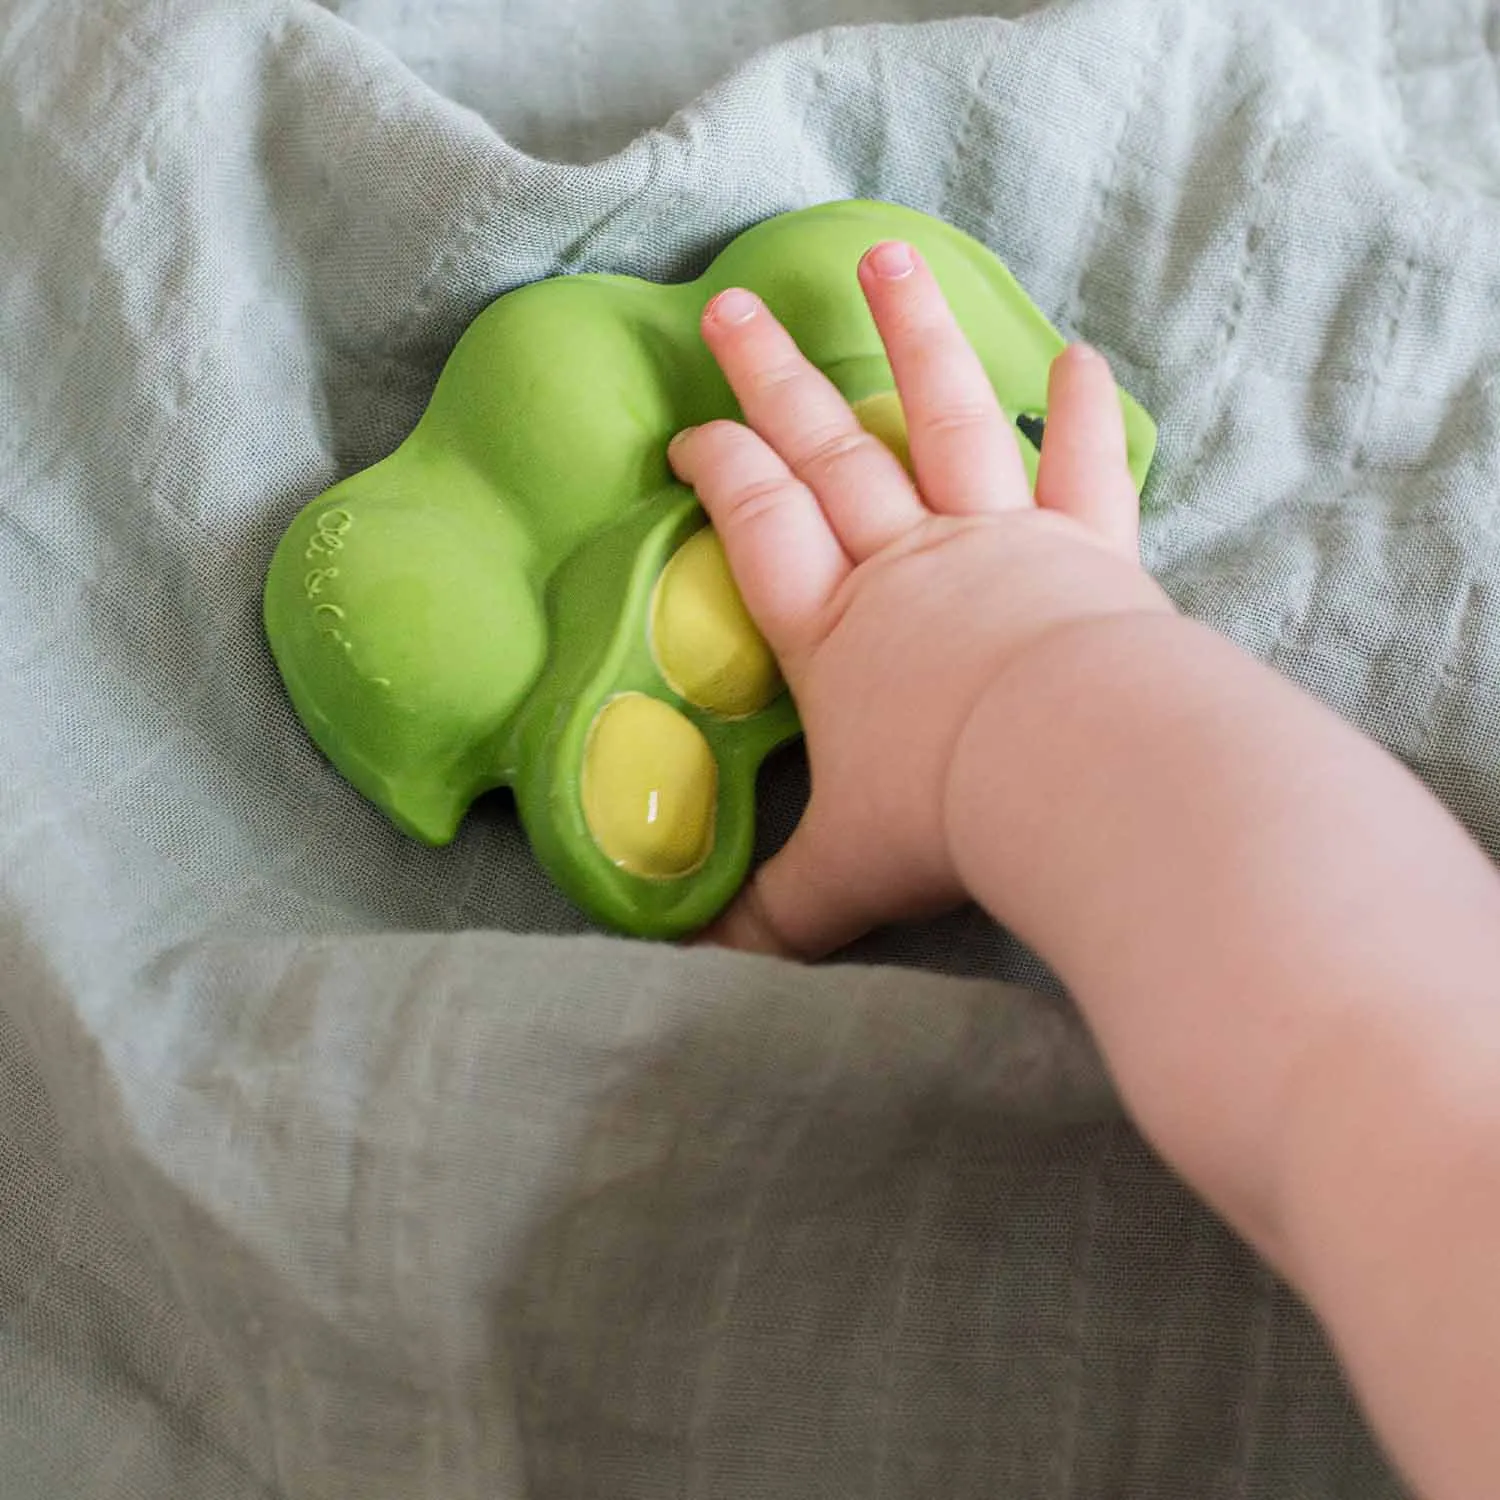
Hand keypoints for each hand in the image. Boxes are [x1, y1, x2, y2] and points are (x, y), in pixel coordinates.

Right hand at [669, 239, 1169, 957]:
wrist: (1080, 776)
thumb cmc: (947, 817)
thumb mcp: (845, 875)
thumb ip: (776, 914)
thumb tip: (698, 972)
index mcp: (836, 627)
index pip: (757, 523)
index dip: (718, 470)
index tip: (690, 432)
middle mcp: (908, 564)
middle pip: (826, 449)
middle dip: (773, 377)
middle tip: (733, 306)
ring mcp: (998, 542)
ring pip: (946, 418)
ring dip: (912, 336)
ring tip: (886, 257)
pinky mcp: (1087, 548)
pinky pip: (1083, 468)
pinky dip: (1082, 411)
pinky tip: (1082, 352)